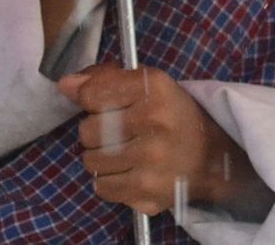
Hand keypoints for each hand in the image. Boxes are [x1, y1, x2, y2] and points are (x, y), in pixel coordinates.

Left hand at [57, 63, 272, 220]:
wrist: (210, 157)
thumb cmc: (171, 113)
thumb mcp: (145, 83)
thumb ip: (103, 79)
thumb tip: (64, 85)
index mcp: (154, 89)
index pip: (93, 95)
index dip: (90, 99)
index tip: (102, 103)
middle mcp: (154, 125)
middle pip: (88, 130)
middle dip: (95, 130)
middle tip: (116, 130)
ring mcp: (151, 164)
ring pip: (91, 162)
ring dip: (100, 156)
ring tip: (121, 150)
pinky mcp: (147, 195)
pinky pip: (102, 187)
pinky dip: (108, 180)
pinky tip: (127, 169)